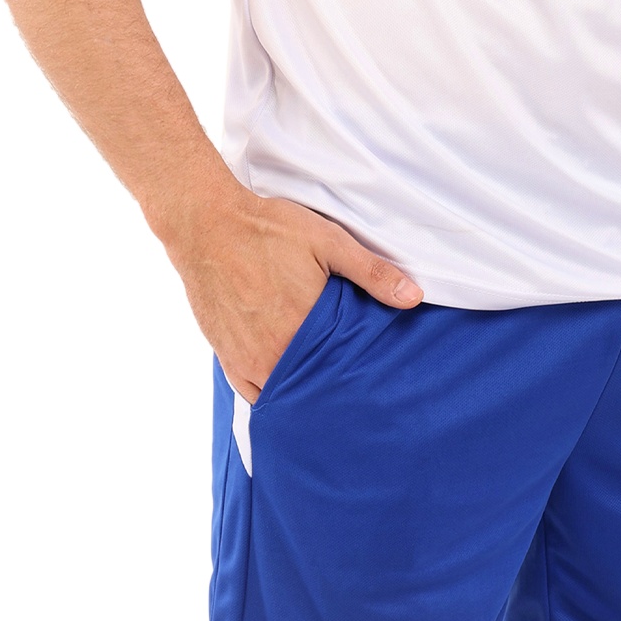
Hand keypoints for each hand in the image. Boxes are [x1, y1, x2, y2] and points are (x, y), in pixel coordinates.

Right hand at [164, 185, 422, 401]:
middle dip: (335, 388)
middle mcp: (273, 354)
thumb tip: (414, 298)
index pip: (344, 371)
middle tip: (356, 388)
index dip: (361, 376)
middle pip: (314, 387)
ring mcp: (248, 361)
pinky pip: (255, 394)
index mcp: (304, 330)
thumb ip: (371, 273)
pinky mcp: (227, 359)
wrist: (206, 225)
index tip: (377, 380)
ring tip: (328, 390)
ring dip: (305, 393)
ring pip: (285, 394)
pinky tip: (292, 388)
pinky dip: (274, 394)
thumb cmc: (268, 229)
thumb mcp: (328, 241)